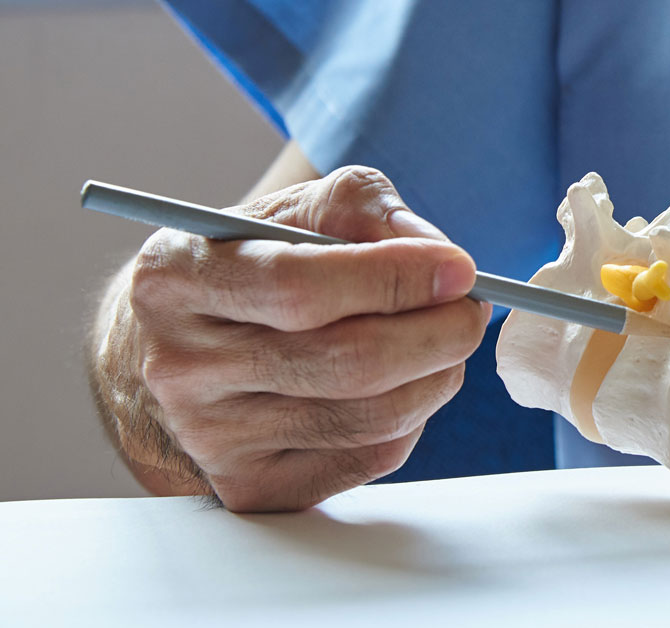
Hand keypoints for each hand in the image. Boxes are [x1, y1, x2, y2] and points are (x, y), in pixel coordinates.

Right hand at [96, 166, 489, 511]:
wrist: (172, 354)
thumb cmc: (245, 268)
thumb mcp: (283, 211)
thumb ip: (358, 208)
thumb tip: (434, 251)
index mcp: (177, 279)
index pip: (299, 287)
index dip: (396, 278)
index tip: (459, 269)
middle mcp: (181, 366)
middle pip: (348, 362)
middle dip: (438, 332)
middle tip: (470, 310)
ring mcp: (211, 438)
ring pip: (372, 418)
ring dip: (437, 376)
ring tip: (444, 342)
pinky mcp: (252, 488)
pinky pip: (371, 457)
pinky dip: (413, 418)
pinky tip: (402, 385)